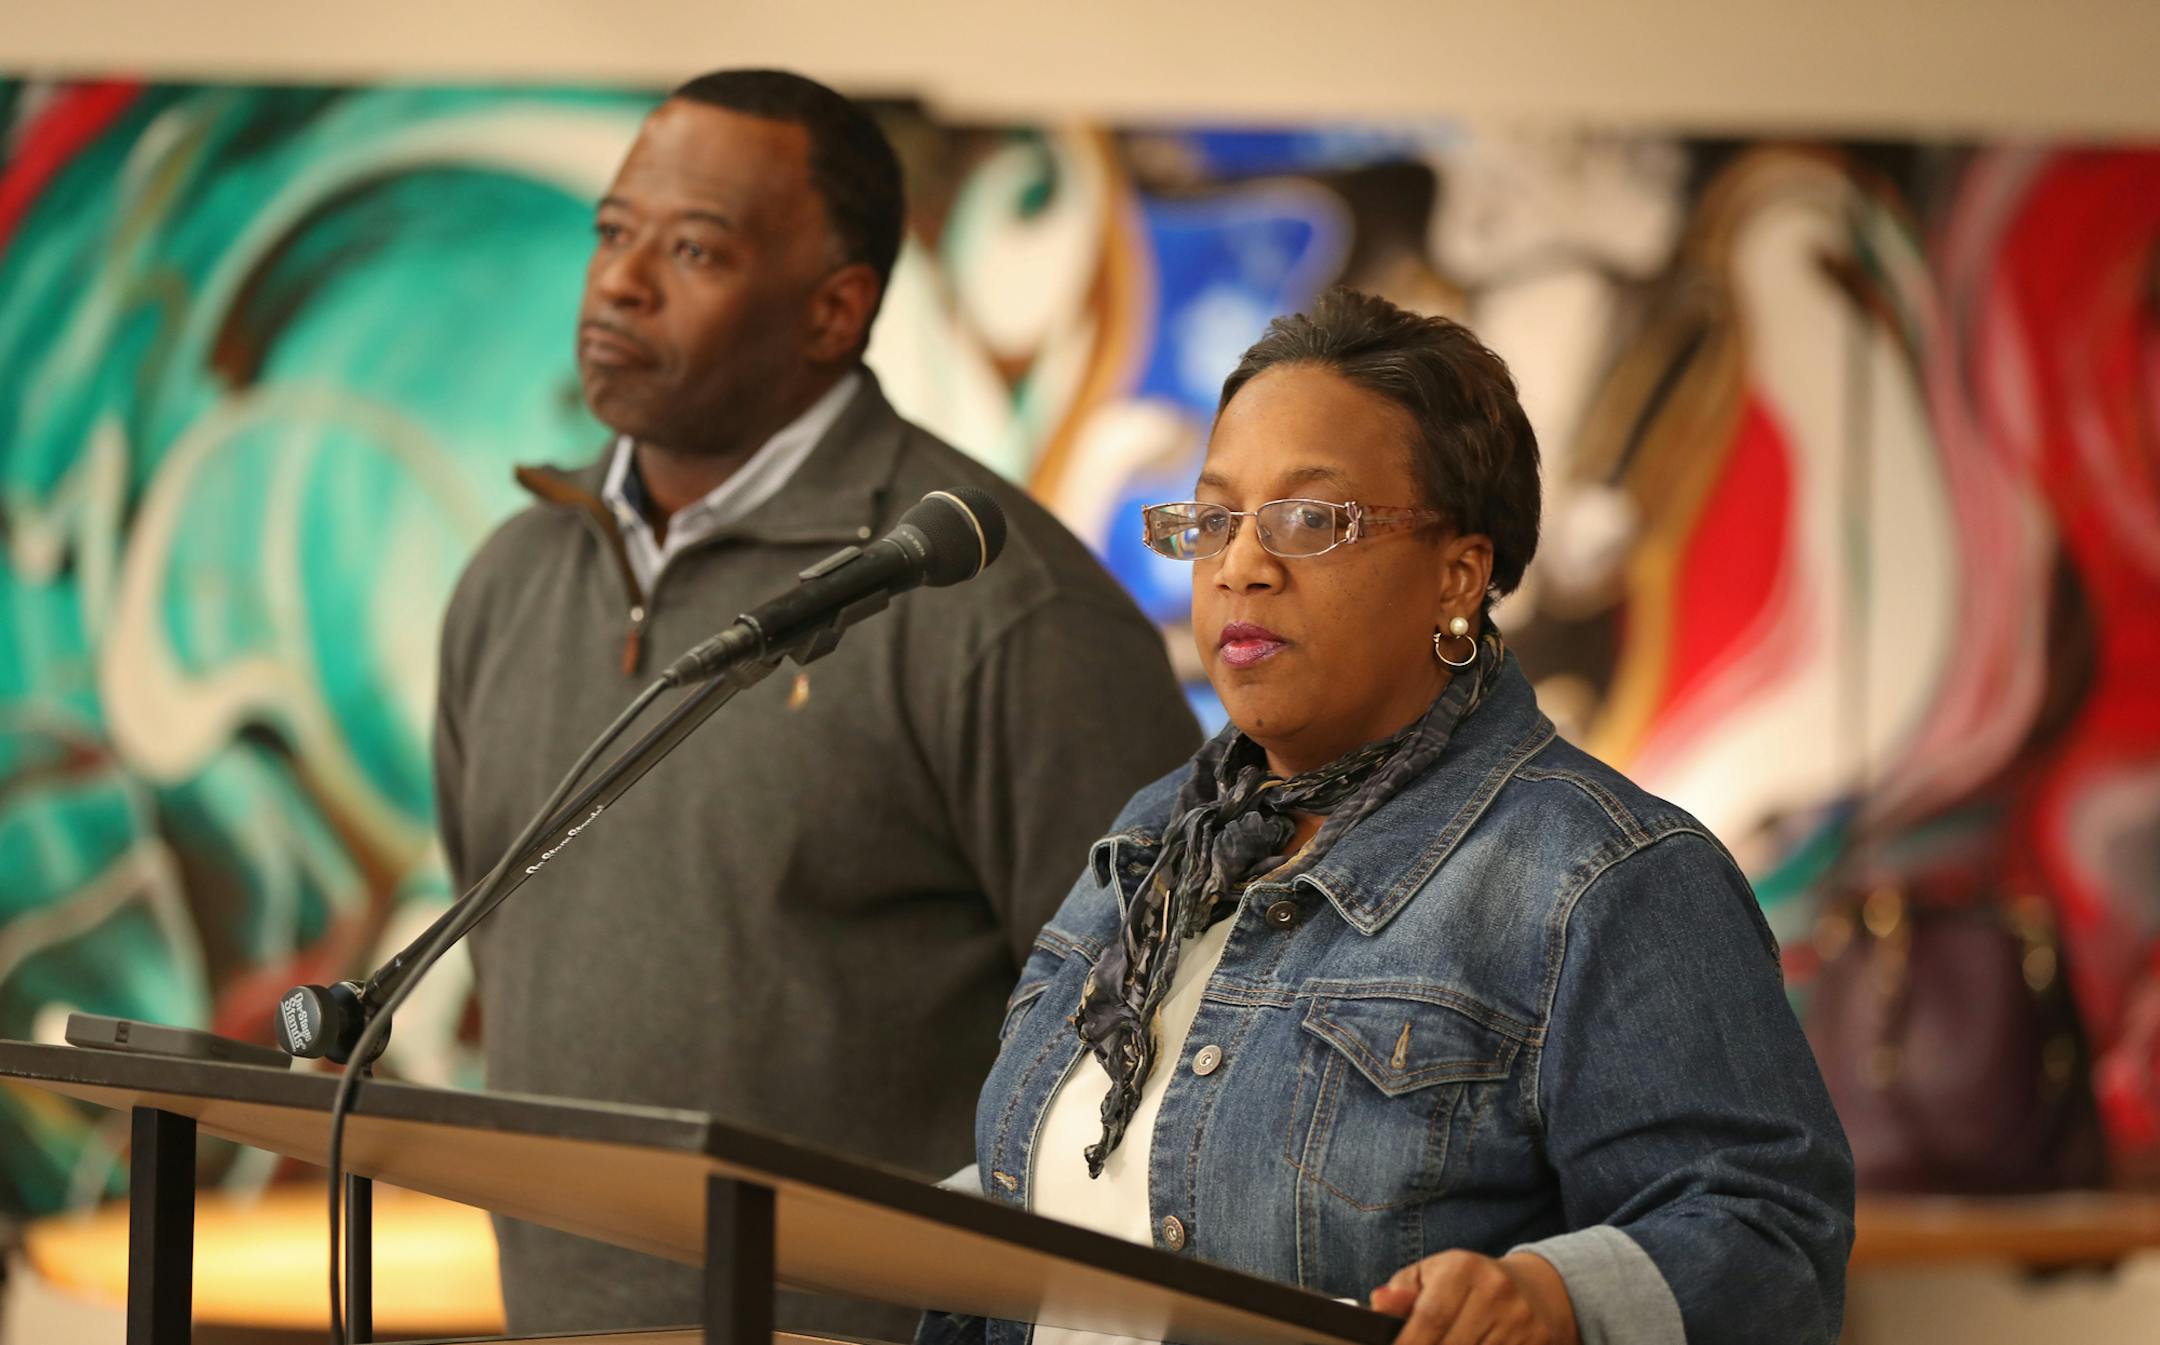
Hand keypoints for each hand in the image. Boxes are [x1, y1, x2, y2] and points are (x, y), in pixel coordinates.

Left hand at [1370, 1250, 1578, 1344]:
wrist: (1534, 1290)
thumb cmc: (1468, 1284)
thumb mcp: (1432, 1275)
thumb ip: (1402, 1291)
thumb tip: (1379, 1302)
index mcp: (1464, 1269)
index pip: (1431, 1318)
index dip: (1408, 1344)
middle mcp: (1496, 1292)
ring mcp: (1521, 1321)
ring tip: (1445, 1344)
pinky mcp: (1538, 1342)